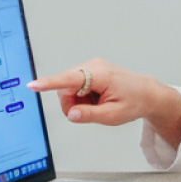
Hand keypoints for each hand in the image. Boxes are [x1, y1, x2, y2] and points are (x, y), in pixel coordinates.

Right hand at [27, 59, 180, 146]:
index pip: (69, 80)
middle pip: (66, 87)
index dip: (49, 83)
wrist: (147, 94)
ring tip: (97, 104)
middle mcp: (95, 66)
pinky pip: (76, 85)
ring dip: (78, 100)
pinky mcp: (92, 69)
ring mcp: (93, 66)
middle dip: (72, 103)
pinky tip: (97, 99)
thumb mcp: (112, 115)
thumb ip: (89, 115)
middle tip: (89, 112)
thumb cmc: (134, 102)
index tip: (33, 85)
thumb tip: (71, 114)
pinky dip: (82, 96)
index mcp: (101, 75)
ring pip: (69, 87)